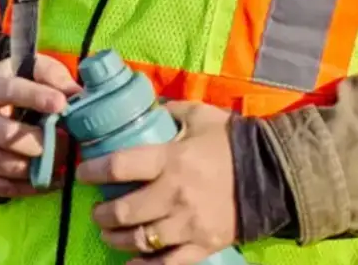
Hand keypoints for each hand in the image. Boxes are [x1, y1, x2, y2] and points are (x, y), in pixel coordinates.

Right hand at [0, 54, 80, 197]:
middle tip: (68, 140)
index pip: (10, 91)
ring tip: (65, 158)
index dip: (36, 97)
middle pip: (6, 136)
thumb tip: (78, 95)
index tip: (61, 103)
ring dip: (39, 165)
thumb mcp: (29, 69)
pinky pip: (3, 187)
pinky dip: (31, 186)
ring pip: (6, 164)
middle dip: (41, 140)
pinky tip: (54, 178)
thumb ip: (52, 76)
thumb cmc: (14, 82)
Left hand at [78, 101, 237, 264]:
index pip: (120, 166)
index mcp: (173, 160)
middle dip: (101, 214)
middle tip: (98, 210)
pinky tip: (129, 264)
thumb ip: (173, 110)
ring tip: (112, 233)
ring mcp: (186, 225)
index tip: (84, 172)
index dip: (94, 170)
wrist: (272, 171)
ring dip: (116, 239)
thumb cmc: (232, 141)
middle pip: (121, 213)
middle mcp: (174, 195)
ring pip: (137, 241)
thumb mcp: (203, 116)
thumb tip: (149, 108)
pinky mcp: (200, 247)